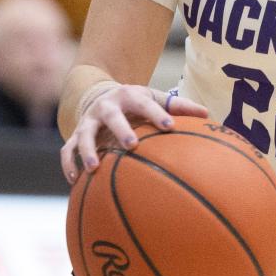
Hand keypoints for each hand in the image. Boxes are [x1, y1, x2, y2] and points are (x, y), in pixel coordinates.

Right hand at [61, 84, 208, 182]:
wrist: (102, 94)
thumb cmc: (137, 103)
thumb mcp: (155, 99)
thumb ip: (178, 106)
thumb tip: (208, 114)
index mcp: (130, 96)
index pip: (146, 104)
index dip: (157, 114)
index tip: (169, 126)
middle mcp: (106, 107)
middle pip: (112, 116)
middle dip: (121, 129)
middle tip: (132, 145)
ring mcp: (88, 121)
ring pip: (84, 135)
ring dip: (87, 151)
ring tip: (95, 169)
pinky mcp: (75, 134)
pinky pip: (67, 151)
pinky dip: (69, 165)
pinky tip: (76, 182)